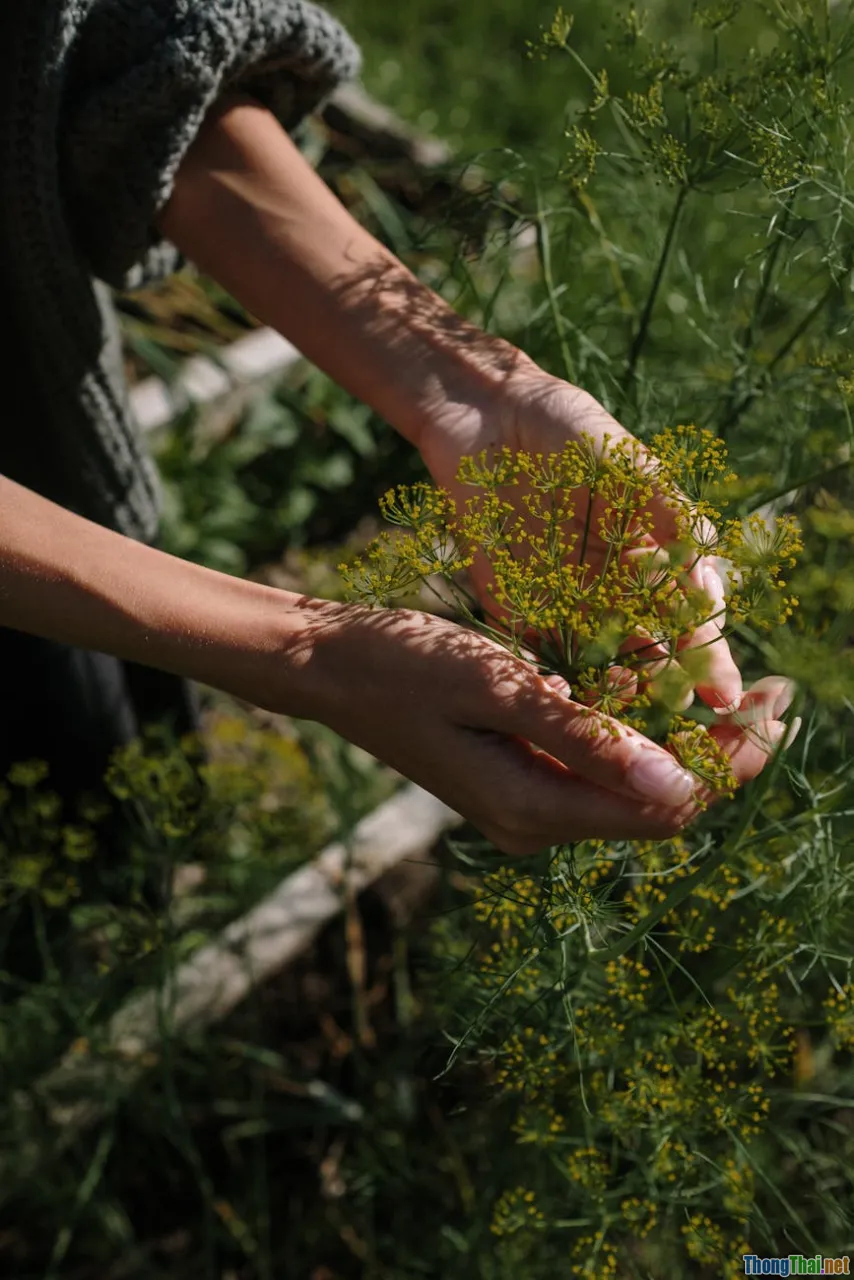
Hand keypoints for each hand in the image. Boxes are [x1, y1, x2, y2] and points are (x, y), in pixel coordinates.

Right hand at [297, 600, 791, 854]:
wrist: (332, 668)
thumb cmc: (406, 666)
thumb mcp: (499, 690)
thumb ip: (587, 739)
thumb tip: (682, 784)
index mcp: (534, 808)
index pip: (667, 804)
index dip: (733, 760)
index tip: (782, 705)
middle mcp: (537, 822)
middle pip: (660, 804)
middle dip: (724, 754)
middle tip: (778, 694)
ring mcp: (527, 806)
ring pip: (634, 787)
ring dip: (687, 744)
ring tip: (737, 692)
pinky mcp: (519, 780)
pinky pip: (599, 770)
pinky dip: (640, 735)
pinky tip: (663, 693)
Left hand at [416, 361, 742, 713]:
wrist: (487, 418)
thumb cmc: (569, 429)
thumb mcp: (629, 462)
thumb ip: (668, 511)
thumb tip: (708, 569)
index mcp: (652, 560)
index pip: (691, 619)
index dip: (710, 658)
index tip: (724, 694)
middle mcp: (613, 591)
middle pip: (650, 655)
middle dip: (667, 691)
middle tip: (680, 721)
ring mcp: (564, 604)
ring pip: (597, 666)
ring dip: (613, 694)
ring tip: (627, 714)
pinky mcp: (513, 608)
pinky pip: (535, 655)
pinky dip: (550, 682)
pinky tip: (566, 703)